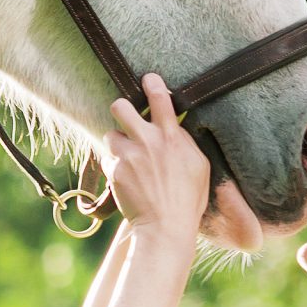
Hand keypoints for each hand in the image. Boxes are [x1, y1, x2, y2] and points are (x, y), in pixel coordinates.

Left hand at [100, 74, 210, 237]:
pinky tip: (126, 179)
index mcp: (171, 137)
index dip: (152, 83)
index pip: (159, 98)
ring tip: (127, 157)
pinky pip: (107, 159)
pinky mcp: (113, 171)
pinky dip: (114, 167)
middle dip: (121, 109)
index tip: (148, 78)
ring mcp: (128, 156)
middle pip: (120, 106)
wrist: (165, 227)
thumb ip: (185, 142)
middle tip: (126, 119)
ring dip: (117, 143)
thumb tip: (176, 126)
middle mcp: (148, 141)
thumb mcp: (199, 166)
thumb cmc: (188, 200)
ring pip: (110, 134)